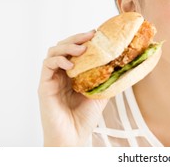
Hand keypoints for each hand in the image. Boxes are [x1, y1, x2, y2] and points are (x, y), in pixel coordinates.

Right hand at [38, 30, 108, 145]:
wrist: (74, 136)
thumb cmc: (86, 117)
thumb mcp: (102, 93)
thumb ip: (108, 78)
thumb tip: (125, 64)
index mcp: (74, 73)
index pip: (76, 49)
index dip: (85, 40)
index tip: (98, 33)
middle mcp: (62, 73)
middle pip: (64, 46)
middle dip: (77, 38)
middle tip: (91, 35)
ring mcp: (52, 78)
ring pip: (53, 51)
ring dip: (68, 46)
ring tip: (82, 49)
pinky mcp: (44, 86)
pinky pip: (47, 65)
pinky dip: (58, 60)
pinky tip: (70, 63)